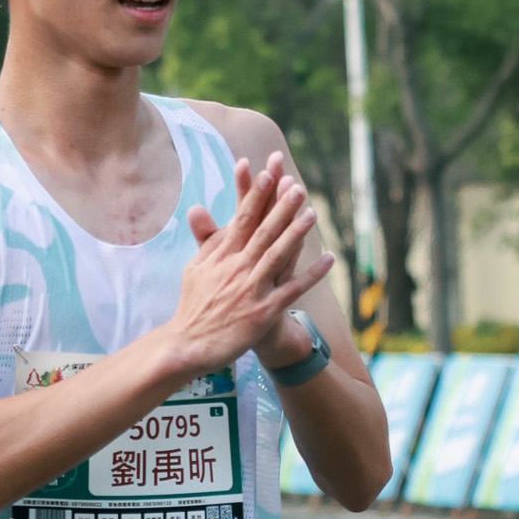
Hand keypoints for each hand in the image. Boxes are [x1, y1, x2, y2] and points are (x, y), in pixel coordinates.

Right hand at [164, 155, 331, 378]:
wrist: (189, 345)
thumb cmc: (193, 306)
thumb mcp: (194, 268)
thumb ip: (206, 241)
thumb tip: (201, 210)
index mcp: (221, 256)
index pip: (241, 220)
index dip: (256, 196)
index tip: (268, 173)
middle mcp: (237, 269)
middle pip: (263, 232)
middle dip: (281, 207)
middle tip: (297, 186)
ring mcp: (251, 290)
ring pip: (278, 255)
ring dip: (297, 233)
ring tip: (312, 212)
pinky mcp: (263, 312)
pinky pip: (293, 289)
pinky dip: (312, 274)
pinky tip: (330, 259)